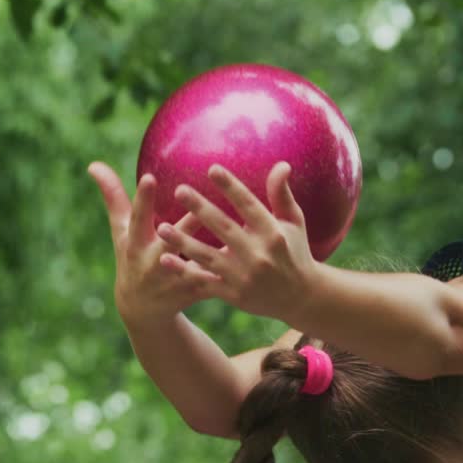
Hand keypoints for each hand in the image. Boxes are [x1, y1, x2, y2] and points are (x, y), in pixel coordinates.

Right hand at [88, 161, 222, 325]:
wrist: (142, 310)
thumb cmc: (132, 259)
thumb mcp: (121, 232)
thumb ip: (113, 198)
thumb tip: (94, 164)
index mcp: (137, 244)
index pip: (138, 218)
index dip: (143, 200)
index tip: (149, 178)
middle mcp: (155, 262)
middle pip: (172, 241)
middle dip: (184, 227)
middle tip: (200, 206)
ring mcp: (175, 280)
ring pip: (197, 263)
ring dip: (214, 253)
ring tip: (235, 235)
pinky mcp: (195, 293)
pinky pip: (214, 281)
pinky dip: (231, 274)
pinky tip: (251, 261)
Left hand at [155, 162, 318, 323]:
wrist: (301, 298)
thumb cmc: (296, 252)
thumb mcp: (294, 223)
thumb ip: (282, 195)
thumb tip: (281, 164)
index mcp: (272, 233)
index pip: (248, 205)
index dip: (230, 187)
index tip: (212, 169)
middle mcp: (258, 255)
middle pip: (224, 228)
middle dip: (200, 208)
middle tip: (179, 190)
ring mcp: (244, 277)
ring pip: (208, 256)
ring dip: (182, 242)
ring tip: (161, 228)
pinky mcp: (234, 295)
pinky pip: (205, 282)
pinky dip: (185, 272)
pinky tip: (166, 259)